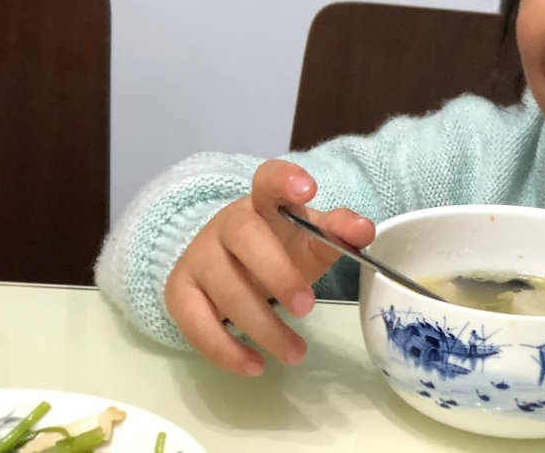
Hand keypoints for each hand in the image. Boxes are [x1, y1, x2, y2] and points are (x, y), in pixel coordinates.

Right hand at [163, 159, 374, 375]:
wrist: (230, 266)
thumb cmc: (279, 248)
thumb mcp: (311, 239)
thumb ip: (338, 232)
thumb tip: (365, 230)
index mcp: (264, 203)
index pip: (269, 179)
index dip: (285, 180)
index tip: (308, 190)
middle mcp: (226, 224)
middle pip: (245, 237)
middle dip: (277, 273)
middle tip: (308, 307)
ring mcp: (198, 256)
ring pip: (224, 288)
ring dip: (262, 326)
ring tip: (295, 353)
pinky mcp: (179, 292)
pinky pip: (195, 323)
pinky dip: (225, 350)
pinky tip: (254, 365)